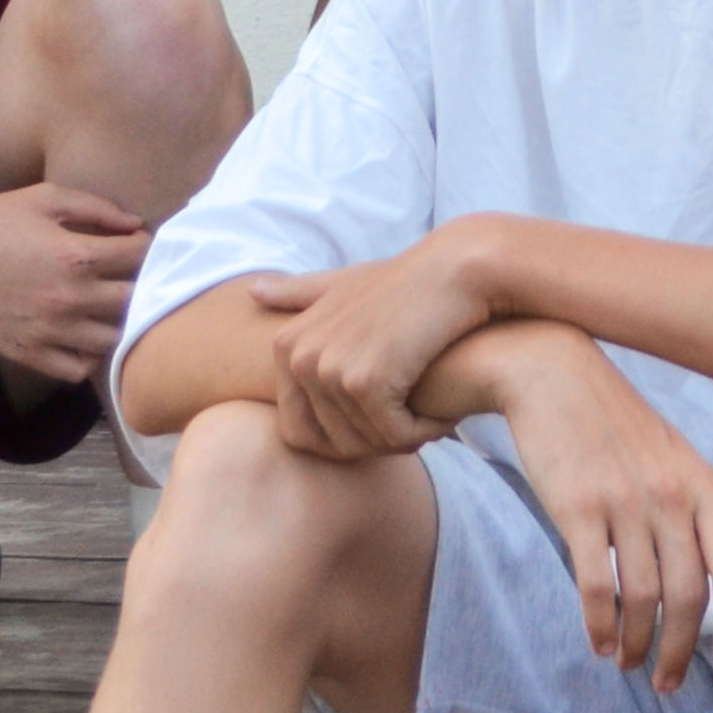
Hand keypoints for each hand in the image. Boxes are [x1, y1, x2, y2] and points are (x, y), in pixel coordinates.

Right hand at [0, 183, 149, 380]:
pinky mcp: (26, 352)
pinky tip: (87, 333)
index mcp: (76, 256)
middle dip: (145, 283)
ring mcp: (47, 331)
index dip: (149, 244)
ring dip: (123, 323)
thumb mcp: (46, 198)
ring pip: (114, 341)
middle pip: (137, 300)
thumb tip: (137, 224)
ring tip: (116, 305)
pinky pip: (77, 369)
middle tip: (137, 274)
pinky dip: (90, 356)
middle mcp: (68, 299)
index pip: (142, 256)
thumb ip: (98, 208)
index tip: (142, 241)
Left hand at [252, 228, 499, 458]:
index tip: (384, 418)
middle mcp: (298, 358)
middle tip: (412, 425)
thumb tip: (252, 291)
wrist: (459, 268)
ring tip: (432, 416)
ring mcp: (329, 369)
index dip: (345, 437)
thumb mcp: (347, 283)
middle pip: (329, 444)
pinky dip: (422, 434)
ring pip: (364, 443)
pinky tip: (444, 418)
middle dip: (374, 444)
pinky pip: (392, 436)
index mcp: (286, 345)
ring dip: (403, 440)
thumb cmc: (409, 280)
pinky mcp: (366, 380)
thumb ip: (300, 293)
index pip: (299, 431)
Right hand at [476, 323, 712, 691]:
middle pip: (690, 592)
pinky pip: (595, 586)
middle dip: (681, 648)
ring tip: (629, 665)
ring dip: (636, 643)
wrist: (555, 376)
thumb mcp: (671, 454)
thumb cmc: (615, 422)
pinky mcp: (578, 510)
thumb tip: (704, 572)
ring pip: (642, 597)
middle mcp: (671, 495)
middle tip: (669, 682)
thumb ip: (691, 506)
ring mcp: (625, 503)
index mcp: (702, 482)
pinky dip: (598, 625)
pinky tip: (599, 644)